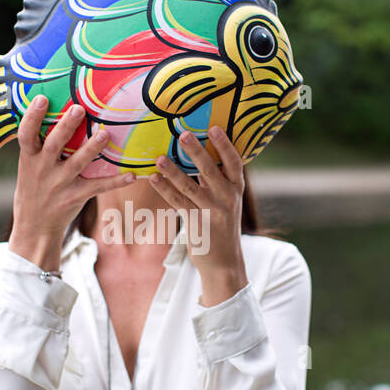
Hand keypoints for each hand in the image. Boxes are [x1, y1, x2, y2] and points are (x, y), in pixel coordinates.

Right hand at [8, 97, 133, 271]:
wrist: (34, 227)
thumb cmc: (33, 189)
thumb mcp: (28, 167)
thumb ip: (38, 145)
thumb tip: (48, 110)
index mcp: (29, 158)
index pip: (26, 135)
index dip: (32, 117)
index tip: (41, 98)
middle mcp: (43, 170)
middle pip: (54, 144)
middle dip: (66, 126)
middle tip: (78, 109)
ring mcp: (60, 184)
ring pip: (77, 163)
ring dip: (92, 148)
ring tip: (105, 134)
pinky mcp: (75, 197)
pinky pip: (98, 187)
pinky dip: (116, 182)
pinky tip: (132, 175)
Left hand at [149, 125, 248, 305]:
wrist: (224, 262)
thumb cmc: (222, 226)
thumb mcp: (227, 202)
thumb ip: (216, 181)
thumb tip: (200, 155)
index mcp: (236, 189)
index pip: (234, 162)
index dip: (225, 145)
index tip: (215, 127)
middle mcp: (227, 198)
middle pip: (210, 170)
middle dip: (196, 151)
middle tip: (184, 133)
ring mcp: (212, 211)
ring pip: (190, 187)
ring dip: (173, 171)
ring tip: (159, 157)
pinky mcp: (196, 223)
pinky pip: (178, 203)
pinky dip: (164, 189)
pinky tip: (152, 178)